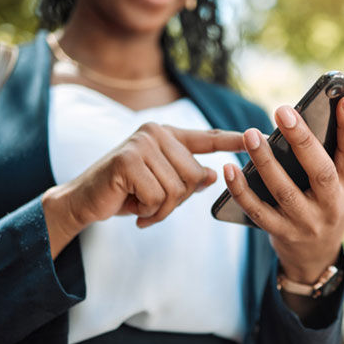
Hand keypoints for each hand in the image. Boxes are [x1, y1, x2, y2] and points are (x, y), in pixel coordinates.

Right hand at [42, 123, 243, 257]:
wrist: (83, 201)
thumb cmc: (125, 192)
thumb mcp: (161, 186)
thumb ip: (187, 178)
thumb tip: (213, 175)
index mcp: (168, 135)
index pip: (208, 138)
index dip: (233, 141)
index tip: (260, 138)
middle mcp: (156, 133)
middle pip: (195, 175)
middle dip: (177, 200)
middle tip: (152, 204)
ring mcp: (142, 144)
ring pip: (178, 189)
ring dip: (160, 209)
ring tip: (140, 204)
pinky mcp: (128, 160)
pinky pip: (158, 196)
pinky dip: (147, 210)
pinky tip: (131, 206)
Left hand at [223, 96, 343, 284]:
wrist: (315, 257)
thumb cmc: (330, 207)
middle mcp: (331, 205)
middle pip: (319, 171)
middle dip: (302, 140)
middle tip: (282, 110)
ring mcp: (306, 222)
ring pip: (284, 191)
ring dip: (266, 162)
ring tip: (251, 135)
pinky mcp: (281, 233)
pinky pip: (257, 211)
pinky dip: (241, 190)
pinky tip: (228, 168)